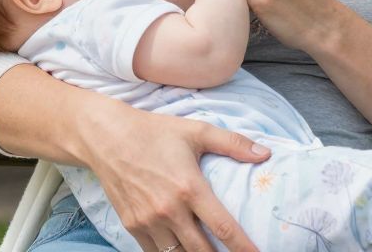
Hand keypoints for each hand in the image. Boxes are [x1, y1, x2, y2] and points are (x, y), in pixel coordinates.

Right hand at [85, 101, 267, 251]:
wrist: (107, 138)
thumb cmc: (154, 132)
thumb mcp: (196, 131)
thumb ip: (232, 143)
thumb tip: (264, 154)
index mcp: (189, 187)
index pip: (223, 228)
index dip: (243, 247)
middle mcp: (169, 210)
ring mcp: (148, 221)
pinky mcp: (132, 226)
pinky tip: (180, 249)